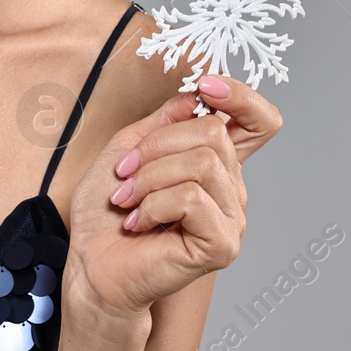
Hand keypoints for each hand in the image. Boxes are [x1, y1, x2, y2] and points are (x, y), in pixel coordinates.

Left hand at [63, 74, 281, 326]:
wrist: (91, 264)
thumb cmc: (106, 213)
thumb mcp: (127, 149)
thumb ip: (163, 122)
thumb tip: (195, 97)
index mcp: (214, 164)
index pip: (259, 123)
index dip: (243, 97)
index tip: (206, 85)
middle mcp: (231, 189)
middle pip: (214, 133)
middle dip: (156, 145)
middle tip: (124, 174)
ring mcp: (231, 218)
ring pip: (202, 163)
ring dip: (149, 177)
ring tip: (127, 199)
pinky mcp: (221, 244)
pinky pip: (192, 199)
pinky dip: (153, 204)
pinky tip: (138, 222)